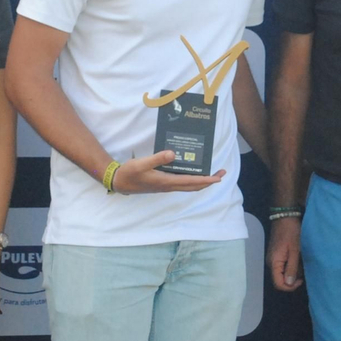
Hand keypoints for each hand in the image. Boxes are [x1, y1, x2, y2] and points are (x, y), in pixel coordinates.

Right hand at [110, 151, 226, 193]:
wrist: (119, 182)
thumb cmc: (129, 173)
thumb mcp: (141, 164)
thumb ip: (157, 158)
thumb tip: (173, 154)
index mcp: (166, 182)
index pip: (191, 182)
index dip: (206, 180)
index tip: (218, 177)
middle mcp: (169, 186)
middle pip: (194, 186)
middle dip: (209, 181)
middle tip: (221, 173)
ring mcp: (166, 186)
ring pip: (189, 186)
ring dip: (202, 181)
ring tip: (211, 173)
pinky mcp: (163, 184)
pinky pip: (182, 183)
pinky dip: (191, 179)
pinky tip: (192, 171)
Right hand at [269, 217, 302, 291]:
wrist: (285, 216)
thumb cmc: (291, 232)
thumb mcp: (295, 251)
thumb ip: (292, 268)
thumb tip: (289, 284)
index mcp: (274, 262)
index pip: (278, 284)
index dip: (290, 287)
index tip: (301, 280)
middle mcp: (271, 262)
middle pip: (279, 279)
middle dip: (292, 279)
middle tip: (303, 272)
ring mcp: (273, 258)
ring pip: (282, 273)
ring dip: (292, 272)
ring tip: (301, 263)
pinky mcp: (276, 254)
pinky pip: (283, 265)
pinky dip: (291, 265)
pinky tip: (298, 259)